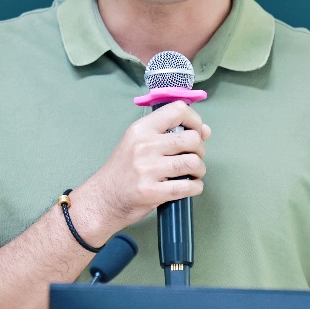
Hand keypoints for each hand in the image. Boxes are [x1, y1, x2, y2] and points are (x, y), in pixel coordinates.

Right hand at [71, 102, 211, 242]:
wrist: (104, 198)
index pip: (177, 110)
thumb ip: (171, 134)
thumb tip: (205, 130)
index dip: (194, 119)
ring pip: (193, 163)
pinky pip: (188, 186)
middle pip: (191, 139)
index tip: (196, 131)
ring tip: (193, 173)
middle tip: (193, 157)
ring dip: (199, 170)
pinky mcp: (152, 191)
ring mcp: (148, 169)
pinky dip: (196, 187)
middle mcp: (144, 145)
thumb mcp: (140, 143)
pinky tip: (191, 186)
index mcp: (141, 129)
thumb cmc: (124, 170)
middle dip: (200, 150)